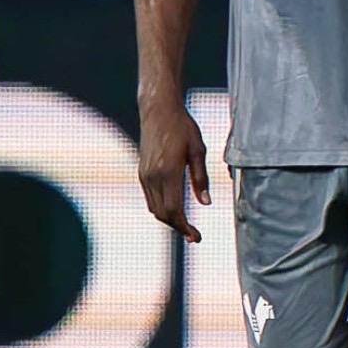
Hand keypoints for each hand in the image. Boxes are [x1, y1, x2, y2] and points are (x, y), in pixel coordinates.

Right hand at [139, 97, 211, 239]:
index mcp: (168, 171)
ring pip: (154, 208)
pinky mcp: (142, 172)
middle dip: (178, 227)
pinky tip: (175, 210)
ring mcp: (144, 175)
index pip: (174, 209)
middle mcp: (152, 176)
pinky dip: (162, 209)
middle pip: (162, 213)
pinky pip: (150, 198)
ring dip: (170, 220)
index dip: (185, 226)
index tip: (197, 236)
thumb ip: (201, 178)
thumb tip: (206, 203)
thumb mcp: (198, 150)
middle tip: (195, 236)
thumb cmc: (182, 127)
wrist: (158, 110)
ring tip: (187, 226)